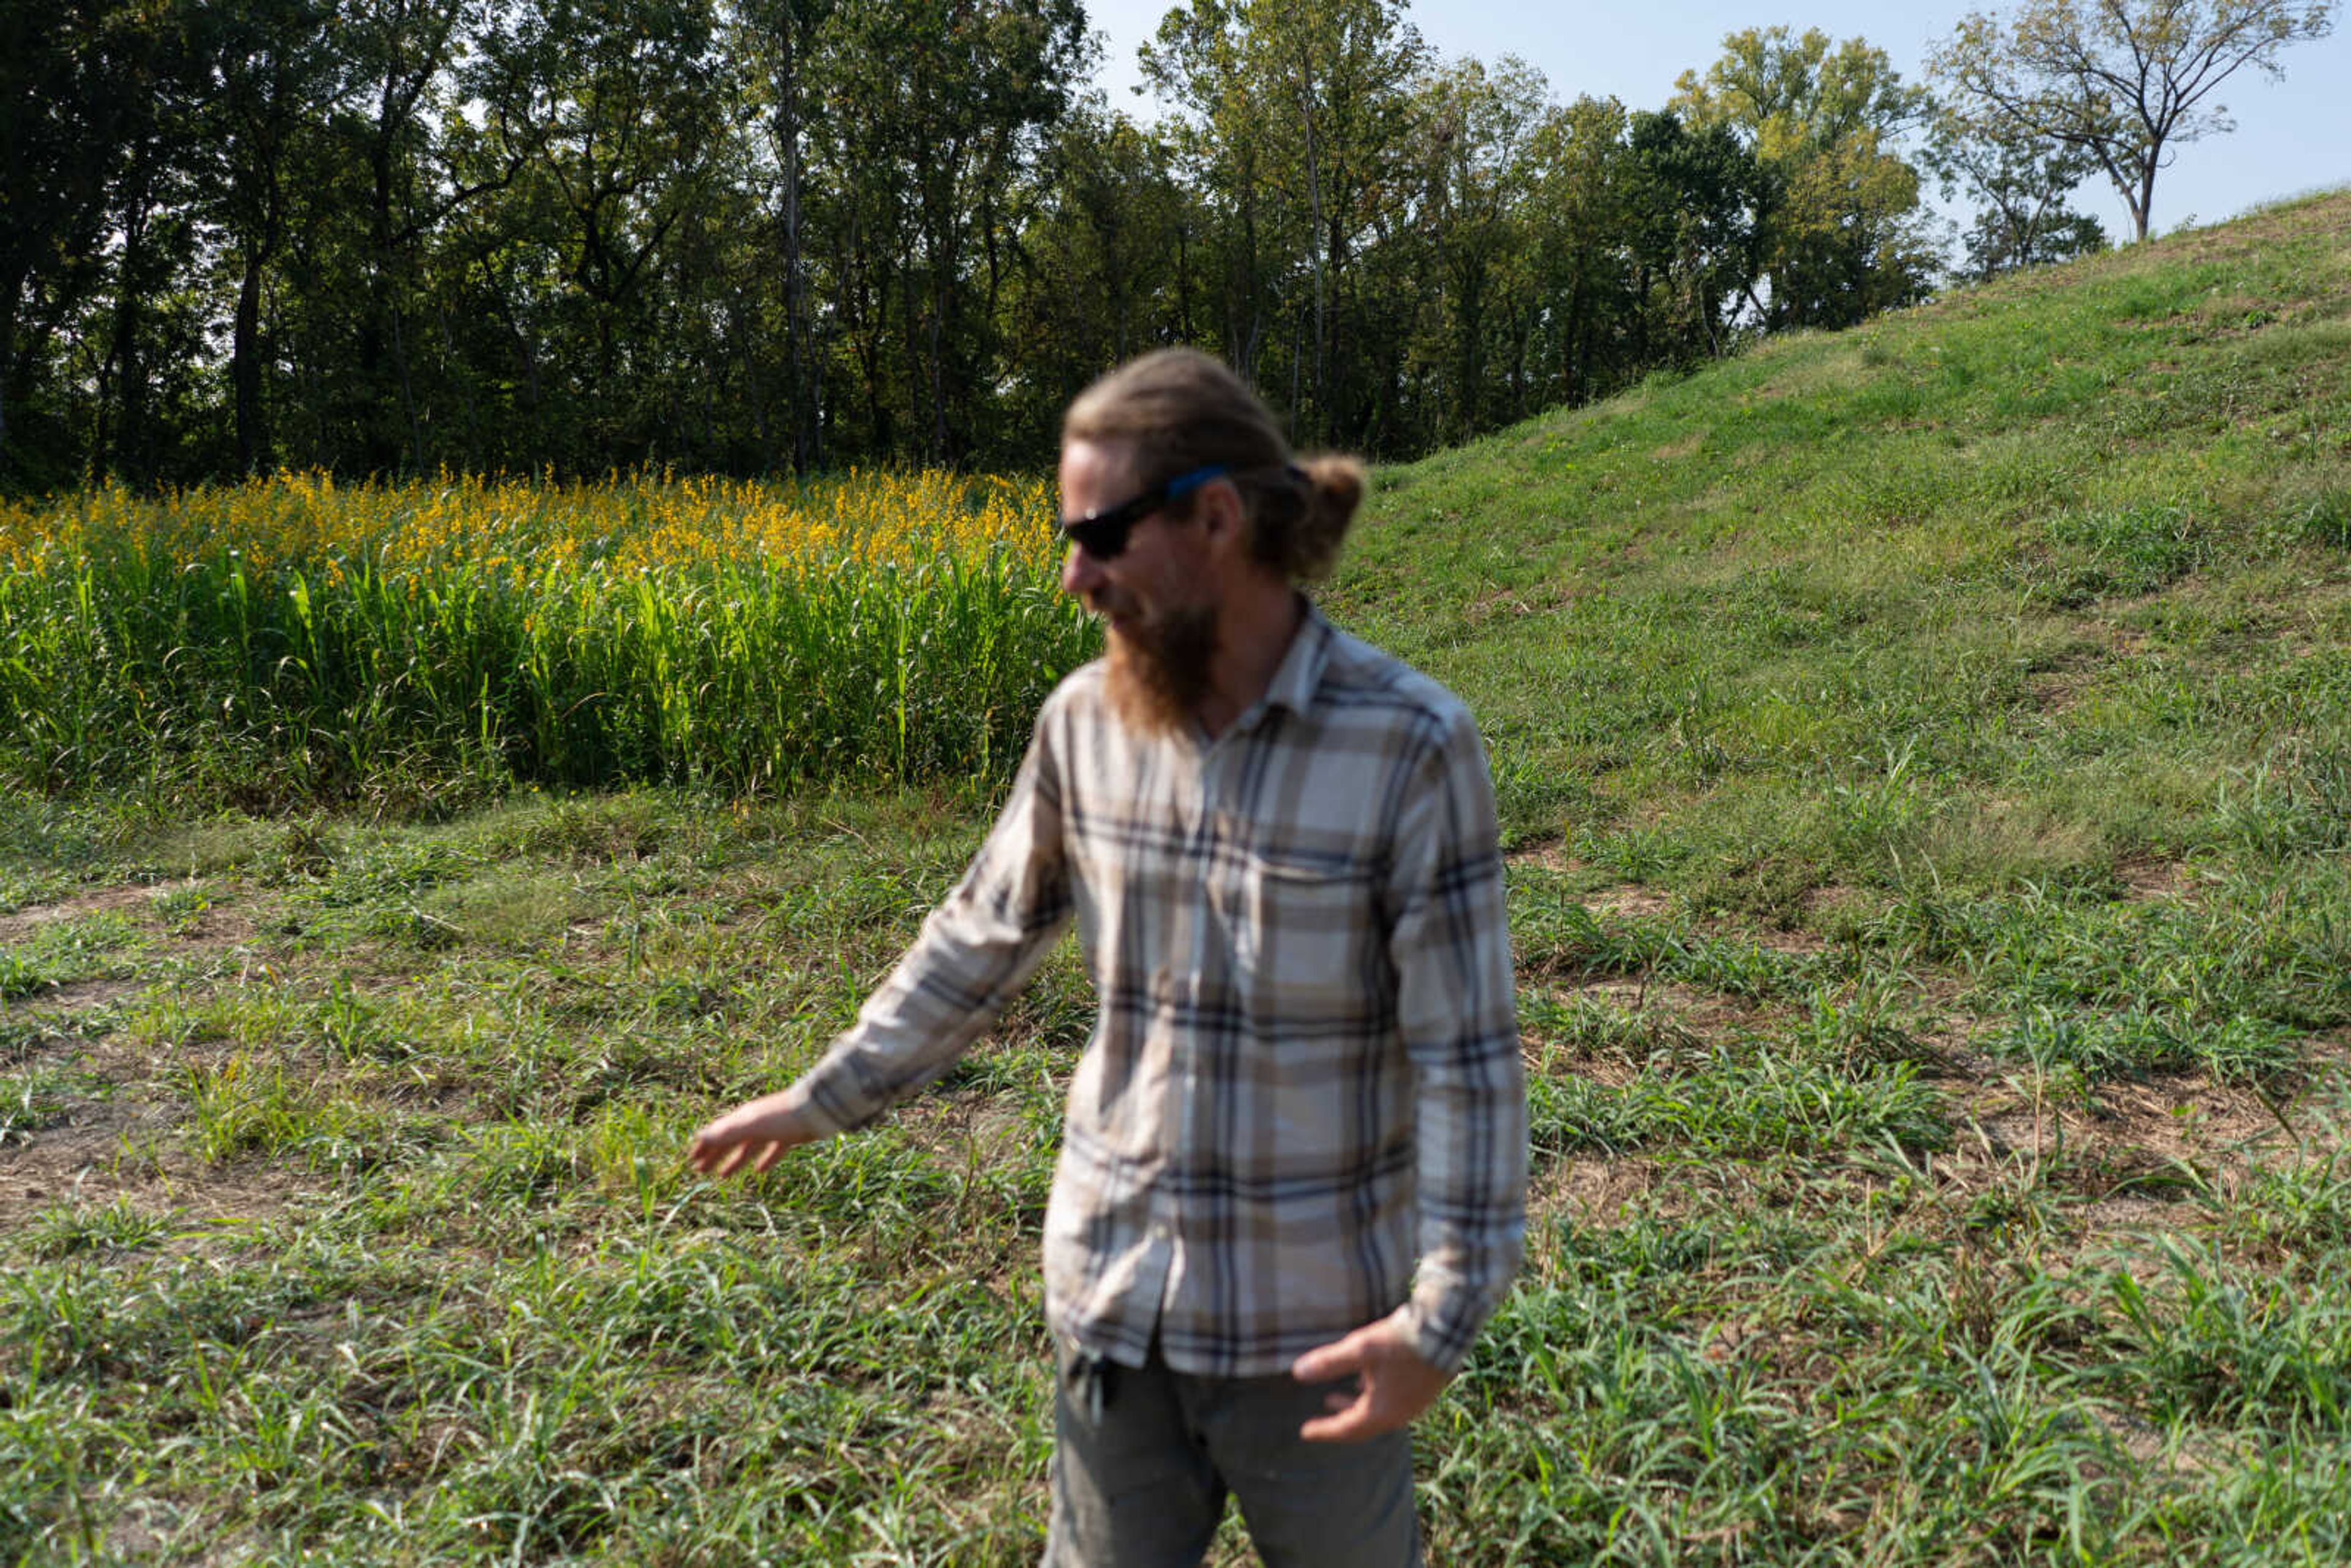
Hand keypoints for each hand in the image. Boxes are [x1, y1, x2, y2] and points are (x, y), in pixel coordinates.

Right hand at [685, 1088, 822, 1177]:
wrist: (817, 1109)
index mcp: (743, 1118)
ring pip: (749, 1148)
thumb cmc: (782, 1116)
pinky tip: (760, 1171)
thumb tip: (700, 1136)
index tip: (691, 1160)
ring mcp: (772, 1128)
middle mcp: (755, 1122)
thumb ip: (727, 1132)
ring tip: (723, 1176)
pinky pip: (773, 1150)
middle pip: (731, 1141)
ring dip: (736, 1161)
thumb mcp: (751, 1125)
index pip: (718, 1133)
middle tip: (700, 1172)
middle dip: (715, 1155)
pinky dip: (765, 1160)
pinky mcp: (789, 1136)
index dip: (704, 1146)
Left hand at [1290, 1315, 1449, 1442]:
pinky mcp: (1424, 1391)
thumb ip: (1329, 1362)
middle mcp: (1400, 1414)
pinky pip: (1392, 1402)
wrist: (1444, 1330)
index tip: (1305, 1432)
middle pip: (1362, 1425)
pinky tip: (1365, 1380)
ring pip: (1377, 1413)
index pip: (1346, 1429)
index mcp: (1383, 1412)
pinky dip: (1372, 1397)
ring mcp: (1415, 1404)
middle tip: (1319, 1417)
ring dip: (1354, 1406)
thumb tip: (1297, 1373)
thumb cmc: (1400, 1341)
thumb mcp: (1360, 1349)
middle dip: (1338, 1420)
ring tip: (1333, 1397)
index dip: (1324, 1430)